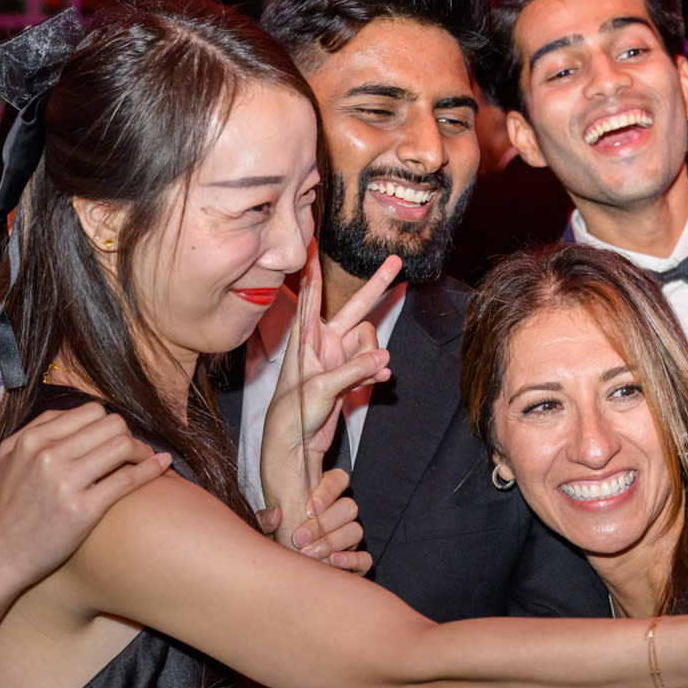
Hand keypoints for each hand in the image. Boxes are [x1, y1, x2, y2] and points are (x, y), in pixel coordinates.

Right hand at [0, 403, 171, 588]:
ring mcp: (66, 482)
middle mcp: (48, 455)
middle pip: (111, 424)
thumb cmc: (4, 511)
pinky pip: (127, 479)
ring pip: (123, 445)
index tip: (114, 439)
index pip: (90, 412)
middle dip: (128, 435)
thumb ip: (36, 433)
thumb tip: (72, 417)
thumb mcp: (8, 461)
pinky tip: (162, 466)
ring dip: (142, 451)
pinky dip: (151, 469)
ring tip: (146, 461)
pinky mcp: (83, 509)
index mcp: (32, 440)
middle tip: (133, 452)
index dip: (109, 424)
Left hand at [255, 466, 370, 572]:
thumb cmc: (275, 547)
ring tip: (308, 553)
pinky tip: (332, 562)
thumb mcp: (266, 531)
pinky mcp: (356, 563)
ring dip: (331, 542)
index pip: (339, 479)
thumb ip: (266, 521)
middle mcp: (340, 515)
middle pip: (348, 507)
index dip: (328, 491)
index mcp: (322, 498)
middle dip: (322, 524)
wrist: (280, 577)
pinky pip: (364, 558)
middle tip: (298, 539)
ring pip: (355, 531)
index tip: (308, 509)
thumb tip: (276, 514)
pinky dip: (351, 560)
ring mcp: (350, 538)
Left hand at [286, 243, 402, 456]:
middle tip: (395, 262)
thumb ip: (353, 370)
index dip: (314, 268)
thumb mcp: (320, 389)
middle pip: (354, 307)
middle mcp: (323, 343)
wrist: (293, 447)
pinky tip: (379, 380)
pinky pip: (373, 364)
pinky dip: (377, 371)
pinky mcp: (348, 377)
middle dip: (376, 287)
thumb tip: (384, 356)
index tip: (313, 239)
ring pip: (369, 343)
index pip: (311, 295)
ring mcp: (338, 359)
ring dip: (374, 356)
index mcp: (305, 339)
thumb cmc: (291, 415)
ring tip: (368, 375)